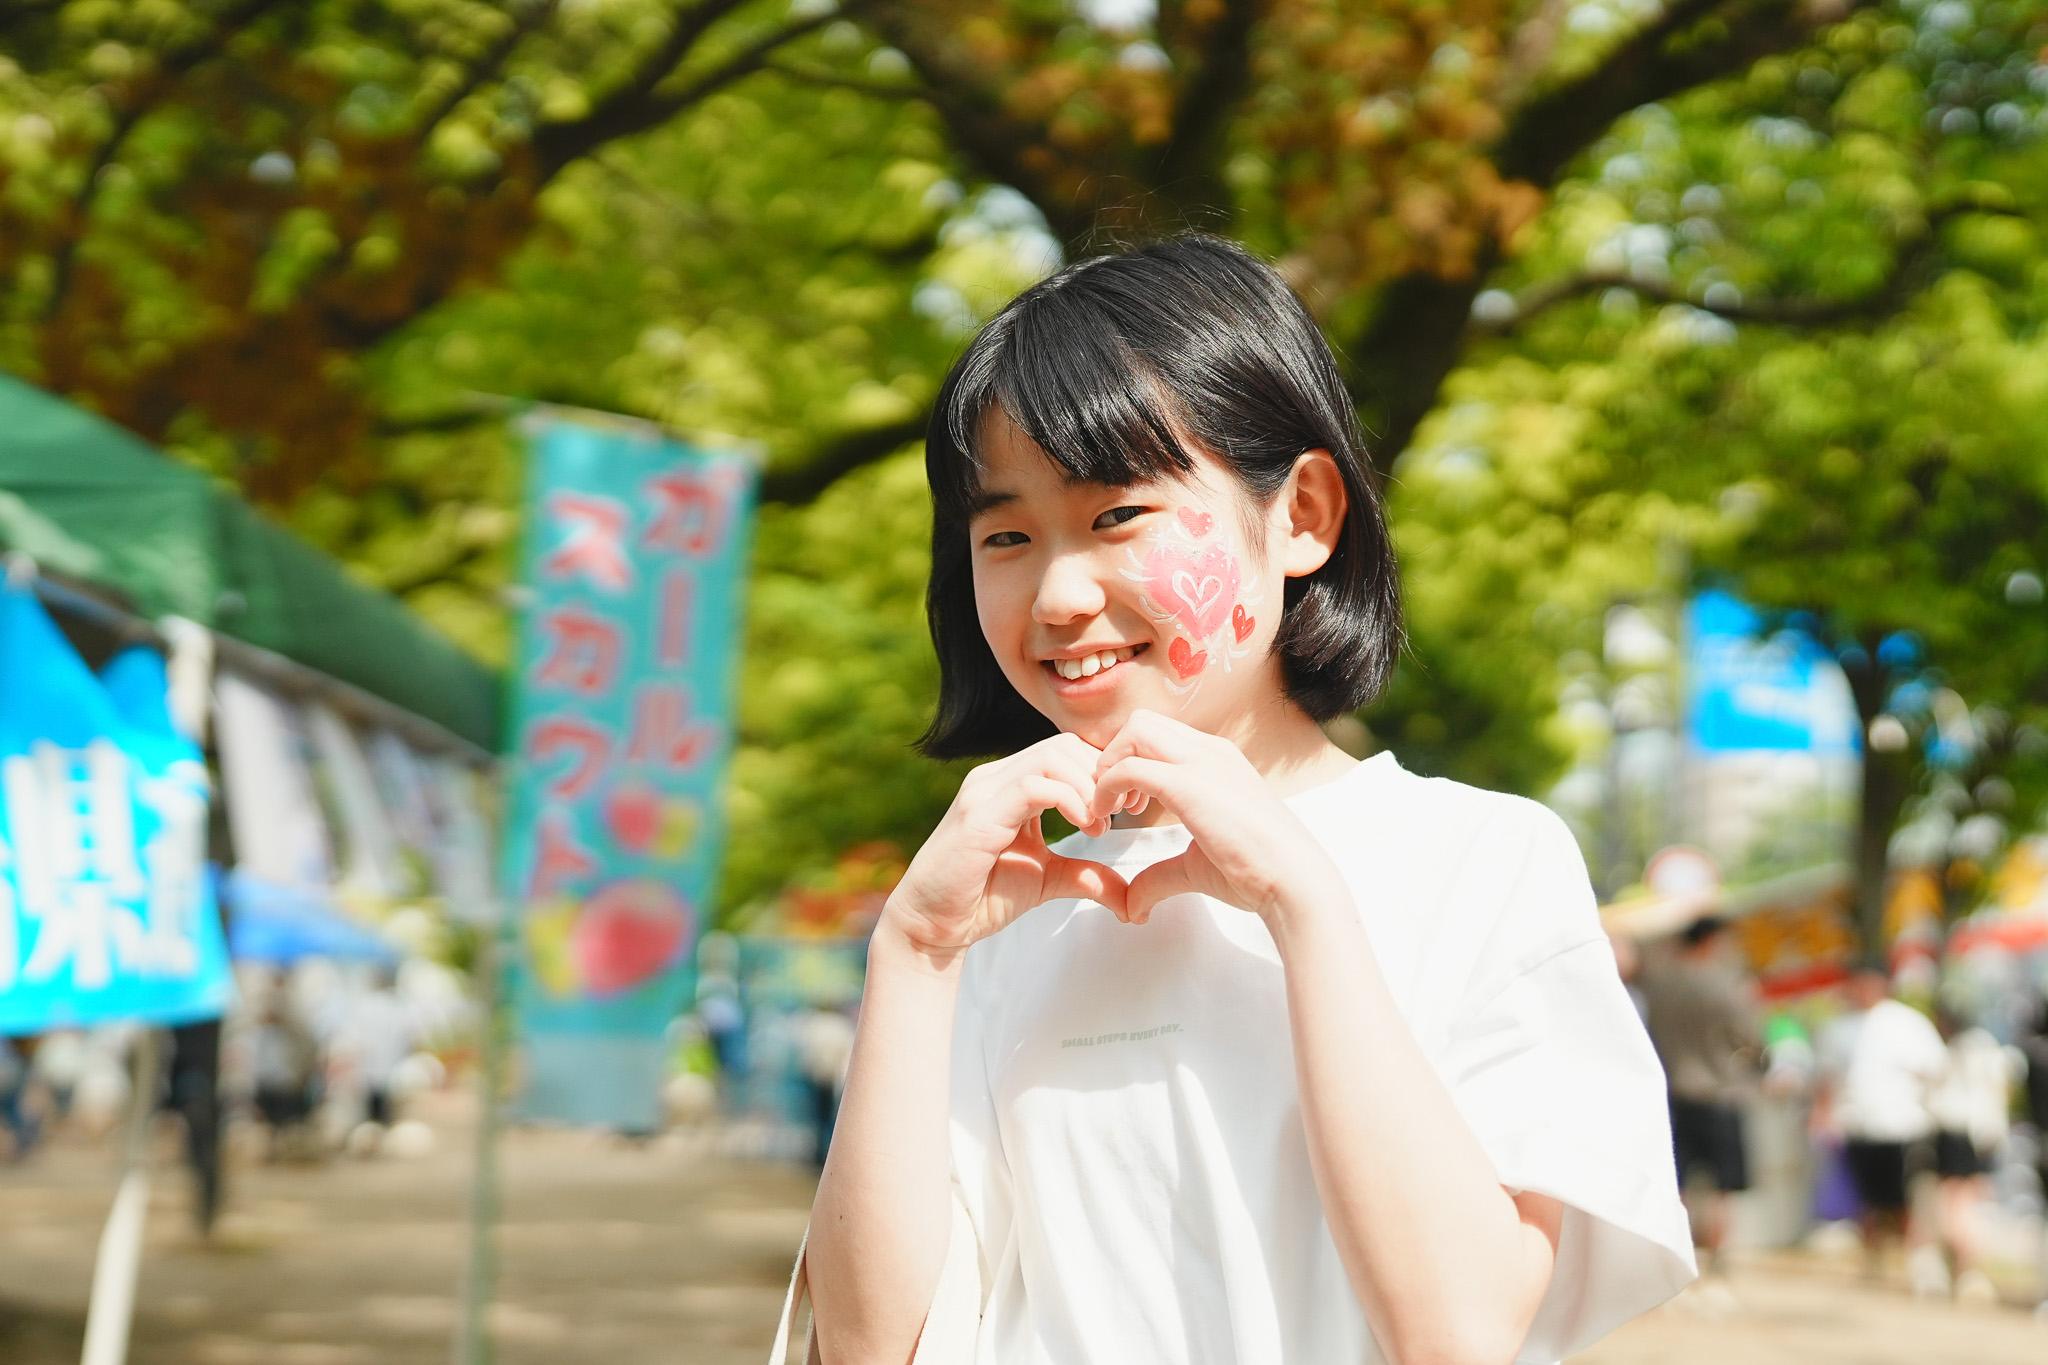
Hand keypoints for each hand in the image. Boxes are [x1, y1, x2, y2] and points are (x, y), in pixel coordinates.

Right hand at [885, 733, 1138, 957]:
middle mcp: (994, 778)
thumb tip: (1132, 901)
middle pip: (1064, 745)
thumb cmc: (982, 897)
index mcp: (1010, 784)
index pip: (1067, 750)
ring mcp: (983, 792)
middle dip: (1100, 776)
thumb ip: (1087, 876)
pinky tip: (1085, 827)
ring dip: (1088, 787)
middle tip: (1116, 816)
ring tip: (1099, 826)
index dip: (1102, 773)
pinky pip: (1033, 786)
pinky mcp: (978, 815)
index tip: (1122, 811)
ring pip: (1052, 757)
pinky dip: (1069, 800)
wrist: (933, 926)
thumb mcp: (1048, 879)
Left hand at [1086, 710, 1345, 926]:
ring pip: (1134, 730)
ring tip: (1112, 808)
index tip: (1129, 801)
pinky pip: (1129, 767)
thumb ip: (1160, 875)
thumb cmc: (1257, 872)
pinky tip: (1107, 815)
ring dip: (1110, 764)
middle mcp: (1209, 751)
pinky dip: (1106, 787)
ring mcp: (1202, 763)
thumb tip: (1132, 905)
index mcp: (1217, 759)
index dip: (1131, 760)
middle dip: (1114, 754)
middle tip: (1116, 800)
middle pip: (1140, 722)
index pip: (1158, 733)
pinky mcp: (1189, 786)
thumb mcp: (1197, 863)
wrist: (1293, 881)